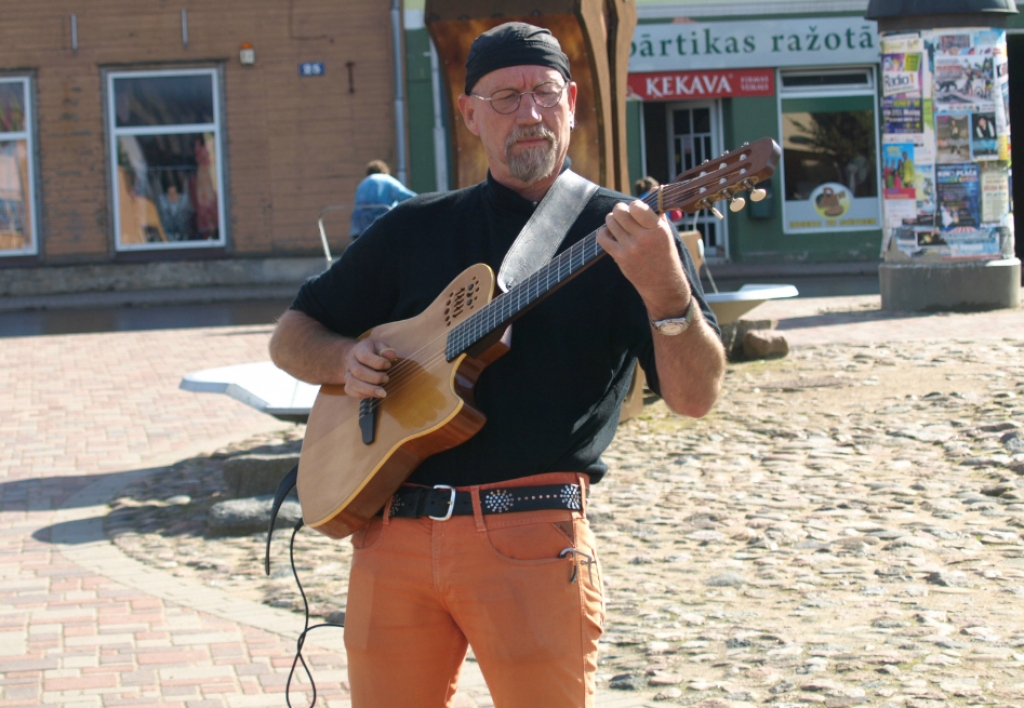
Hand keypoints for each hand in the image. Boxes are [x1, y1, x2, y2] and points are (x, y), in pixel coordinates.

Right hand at [343, 338, 397, 398]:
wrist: (354, 356)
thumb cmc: (371, 352)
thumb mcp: (379, 346)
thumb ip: (385, 350)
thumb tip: (392, 355)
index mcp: (359, 350)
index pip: (364, 356)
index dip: (378, 362)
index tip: (388, 365)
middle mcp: (351, 362)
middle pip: (358, 372)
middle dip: (375, 378)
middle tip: (386, 379)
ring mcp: (347, 374)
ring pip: (353, 383)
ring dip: (369, 390)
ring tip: (382, 393)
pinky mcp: (347, 384)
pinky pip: (350, 391)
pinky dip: (362, 395)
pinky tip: (373, 395)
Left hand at [597, 200, 691, 319]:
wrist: (663, 285)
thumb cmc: (665, 256)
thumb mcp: (666, 233)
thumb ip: (657, 213)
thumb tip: (651, 190)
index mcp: (657, 229)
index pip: (637, 206)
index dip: (633, 205)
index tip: (635, 210)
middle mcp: (643, 238)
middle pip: (620, 211)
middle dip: (620, 210)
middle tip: (623, 214)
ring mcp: (630, 248)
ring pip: (611, 222)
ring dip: (612, 219)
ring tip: (617, 224)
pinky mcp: (620, 257)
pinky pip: (603, 238)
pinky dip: (603, 233)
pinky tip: (610, 234)